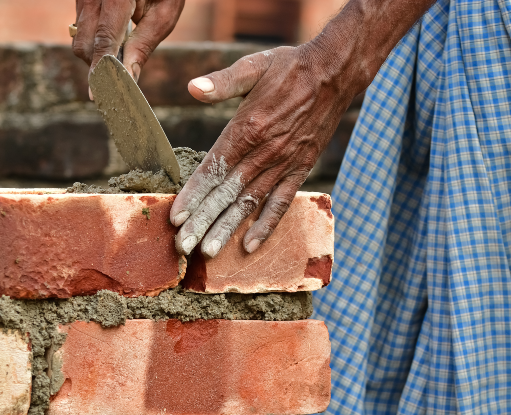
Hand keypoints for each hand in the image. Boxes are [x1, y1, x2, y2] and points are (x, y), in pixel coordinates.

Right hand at [72, 0, 184, 97]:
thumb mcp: (164, 11)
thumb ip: (144, 44)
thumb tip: (129, 79)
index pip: (103, 41)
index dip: (101, 71)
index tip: (100, 96)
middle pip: (84, 45)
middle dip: (100, 64)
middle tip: (123, 75)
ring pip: (79, 39)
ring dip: (98, 53)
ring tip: (124, 47)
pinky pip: (80, 28)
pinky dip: (96, 41)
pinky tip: (117, 36)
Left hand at [169, 45, 357, 257]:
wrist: (334, 73)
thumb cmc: (289, 68)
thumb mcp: (254, 66)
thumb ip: (223, 81)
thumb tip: (192, 87)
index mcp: (247, 129)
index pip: (213, 169)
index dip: (193, 195)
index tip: (176, 218)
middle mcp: (264, 152)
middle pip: (226, 194)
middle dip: (202, 221)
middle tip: (183, 245)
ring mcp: (283, 164)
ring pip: (250, 203)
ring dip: (227, 229)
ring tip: (209, 252)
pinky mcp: (300, 169)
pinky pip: (281, 202)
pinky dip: (266, 224)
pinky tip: (250, 244)